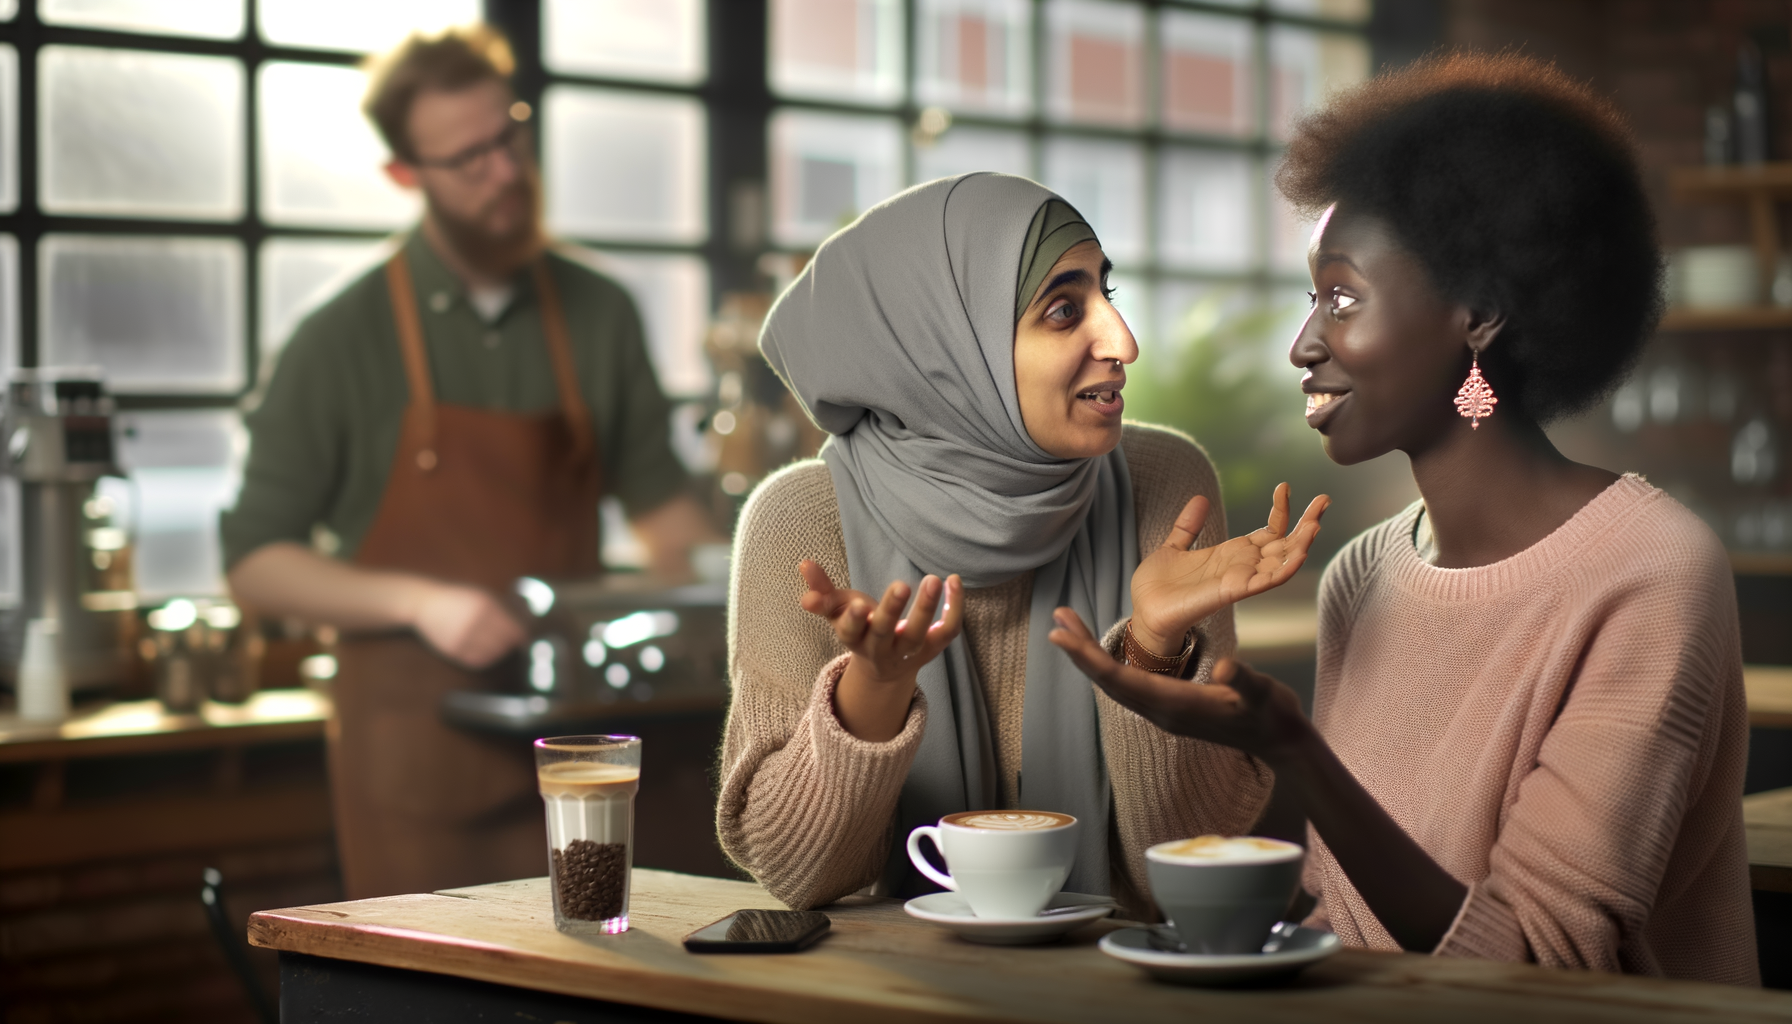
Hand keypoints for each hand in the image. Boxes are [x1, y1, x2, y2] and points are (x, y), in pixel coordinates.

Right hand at [410, 582, 527, 669]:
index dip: (522, 636)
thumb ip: (500, 608)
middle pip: (505, 642)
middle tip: (512, 644)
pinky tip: (484, 651)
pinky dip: (485, 658)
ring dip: (499, 652)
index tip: (524, 639)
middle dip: (510, 644)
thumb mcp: (480, 594)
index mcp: (486, 605)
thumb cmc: (456, 597)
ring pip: (492, 653)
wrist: (424, 603)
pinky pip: (477, 660)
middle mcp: (476, 621)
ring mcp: (463, 637)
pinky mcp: (453, 649)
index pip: (513, 628)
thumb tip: (522, 623)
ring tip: (497, 646)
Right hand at [799, 560, 963, 683]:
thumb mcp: (837, 611)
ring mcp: (906, 652)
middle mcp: (878, 648)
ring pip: (917, 634)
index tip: (859, 604)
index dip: (853, 619)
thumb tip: (805, 564)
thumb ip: (821, 590)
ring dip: (926, 608)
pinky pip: (947, 631)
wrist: (883, 667)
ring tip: (933, 580)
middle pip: (884, 632)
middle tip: (901, 585)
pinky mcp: (931, 650)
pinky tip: (954, 582)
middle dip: (891, 610)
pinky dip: (954, 609)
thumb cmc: (859, 628)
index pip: (849, 631)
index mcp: (853, 637)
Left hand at [1047, 608, 1308, 762]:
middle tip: (1056, 619)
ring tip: (1069, 628)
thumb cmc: (1273, 715)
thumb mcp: (1264, 693)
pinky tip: (1100, 652)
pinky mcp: (1168, 709)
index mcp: (1175, 704)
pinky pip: (1127, 685)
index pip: (1119, 679)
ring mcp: (1163, 712)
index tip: (1061, 635)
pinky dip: (1107, 664)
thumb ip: (1244, 680)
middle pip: (1108, 680)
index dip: (1088, 657)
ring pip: (1115, 683)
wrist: (1279, 743)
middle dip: (1079, 651)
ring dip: (1090, 657)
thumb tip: (1224, 666)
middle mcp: (1161, 710)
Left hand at [1128, 483, 1328, 655]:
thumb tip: (1200, 498)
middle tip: (1324, 501)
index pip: (1268, 530)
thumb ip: (1188, 526)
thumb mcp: (1173, 547)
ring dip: (1301, 545)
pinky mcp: (1230, 592)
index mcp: (1232, 554)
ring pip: (1281, 563)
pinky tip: (1298, 555)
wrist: (1144, 612)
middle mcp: (1242, 566)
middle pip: (1284, 544)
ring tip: (1316, 525)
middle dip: (1307, 524)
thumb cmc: (1158, 587)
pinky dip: (1282, 570)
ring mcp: (1239, 580)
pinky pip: (1264, 582)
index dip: (1280, 510)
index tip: (1285, 486)